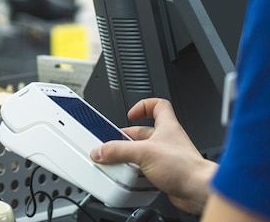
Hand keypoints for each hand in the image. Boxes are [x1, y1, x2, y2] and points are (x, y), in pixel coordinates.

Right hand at [90, 98, 216, 214]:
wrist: (198, 192)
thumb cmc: (184, 168)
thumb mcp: (143, 153)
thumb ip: (118, 151)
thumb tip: (101, 150)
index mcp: (167, 126)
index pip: (157, 105)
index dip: (143, 106)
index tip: (131, 114)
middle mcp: (167, 140)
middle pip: (143, 132)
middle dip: (128, 138)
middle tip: (116, 143)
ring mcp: (167, 156)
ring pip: (143, 151)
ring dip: (131, 157)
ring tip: (121, 161)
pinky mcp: (165, 172)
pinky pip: (146, 168)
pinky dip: (136, 172)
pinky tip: (131, 177)